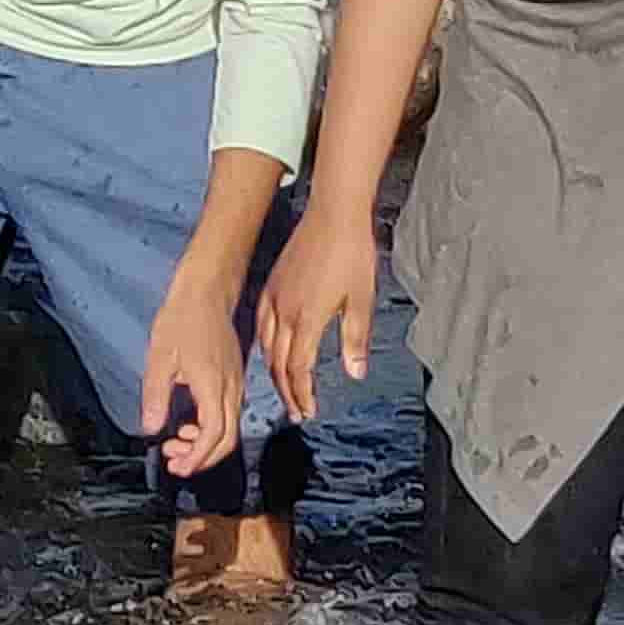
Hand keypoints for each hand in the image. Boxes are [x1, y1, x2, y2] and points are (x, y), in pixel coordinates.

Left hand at [137, 266, 253, 475]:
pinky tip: (187, 423)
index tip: (175, 467)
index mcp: (214, 386)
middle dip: (201, 458)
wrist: (206, 291)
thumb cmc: (181, 319)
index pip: (213, 435)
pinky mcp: (234, 378)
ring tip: (174, 443)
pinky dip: (210, 428)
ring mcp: (235, 383)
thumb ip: (155, 396)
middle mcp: (231, 388)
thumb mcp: (160, 357)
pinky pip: (228, 414)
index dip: (196, 458)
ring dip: (204, 444)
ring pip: (229, 428)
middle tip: (172, 462)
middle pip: (228, 439)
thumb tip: (150, 429)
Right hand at [255, 206, 379, 423]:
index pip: (298, 369)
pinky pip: (261, 322)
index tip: (308, 411)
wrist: (334, 213)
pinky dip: (265, 344)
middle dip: (286, 391)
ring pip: (266, 345)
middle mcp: (284, 312)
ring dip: (274, 370)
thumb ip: (355, 339)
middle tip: (296, 410)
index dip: (302, 394)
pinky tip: (272, 348)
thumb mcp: (361, 299)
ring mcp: (274, 297)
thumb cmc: (353, 254)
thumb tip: (355, 373)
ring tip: (285, 386)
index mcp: (306, 319)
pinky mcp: (272, 283)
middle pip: (278, 363)